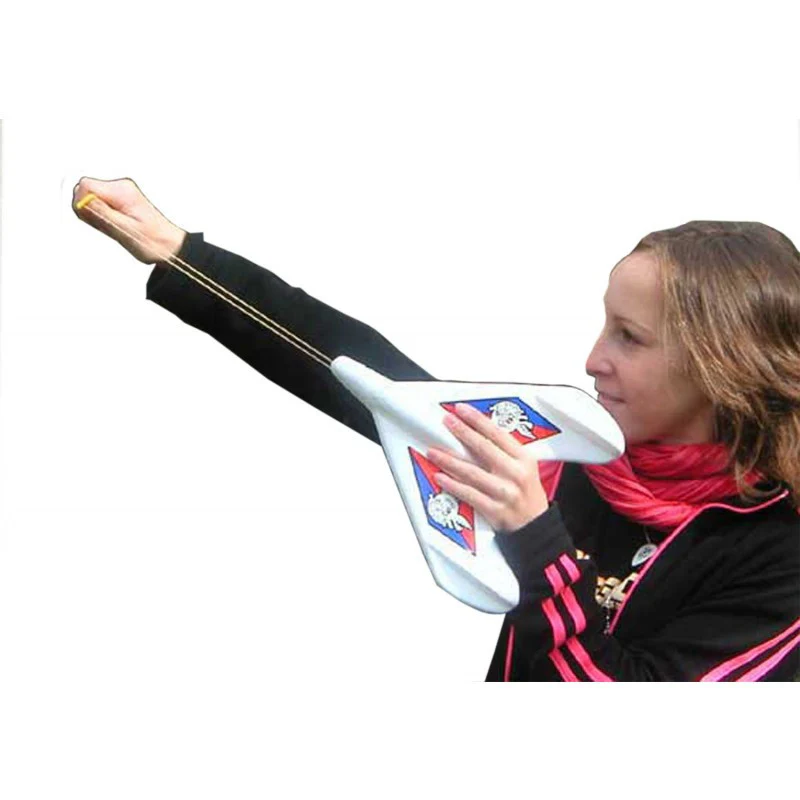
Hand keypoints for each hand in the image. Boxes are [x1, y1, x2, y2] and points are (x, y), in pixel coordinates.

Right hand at [72, 176, 186, 264]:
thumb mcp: (124, 230)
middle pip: (85, 190)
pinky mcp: (119, 200)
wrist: (169, 246)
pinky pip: (98, 204)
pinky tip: (115, 227)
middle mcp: (121, 187)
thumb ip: (101, 213)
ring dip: (95, 215)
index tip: (94, 220)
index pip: (85, 185)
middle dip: (88, 210)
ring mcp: (120, 192)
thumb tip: (80, 200)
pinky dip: (100, 217)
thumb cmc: (153, 241)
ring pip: (90, 198)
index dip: (82, 204)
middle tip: (108, 227)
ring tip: (115, 228)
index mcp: (122, 191)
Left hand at [426, 403, 548, 532]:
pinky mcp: (495, 510)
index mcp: (524, 458)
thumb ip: (504, 451)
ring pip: (472, 472)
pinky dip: (452, 485)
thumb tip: (473, 431)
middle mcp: (515, 474)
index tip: (461, 410)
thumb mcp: (524, 466)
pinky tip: (439, 477)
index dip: (477, 420)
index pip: (498, 434)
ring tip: (433, 451)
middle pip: (484, 448)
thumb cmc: (526, 492)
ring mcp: (505, 493)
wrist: (536, 526)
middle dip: (462, 432)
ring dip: (449, 460)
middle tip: (446, 422)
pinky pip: (469, 494)